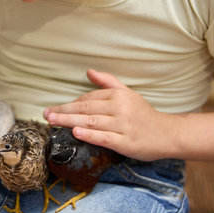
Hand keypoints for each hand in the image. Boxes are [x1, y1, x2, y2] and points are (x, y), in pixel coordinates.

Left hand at [43, 69, 176, 160]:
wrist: (167, 133)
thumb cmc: (143, 114)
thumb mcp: (127, 92)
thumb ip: (107, 82)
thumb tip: (89, 71)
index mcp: (118, 95)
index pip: (88, 98)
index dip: (69, 104)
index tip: (53, 108)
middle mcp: (120, 108)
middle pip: (85, 109)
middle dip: (63, 111)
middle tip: (46, 114)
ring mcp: (123, 125)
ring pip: (91, 122)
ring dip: (69, 121)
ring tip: (53, 121)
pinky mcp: (126, 142)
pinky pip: (104, 137)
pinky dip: (90, 135)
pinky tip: (76, 133)